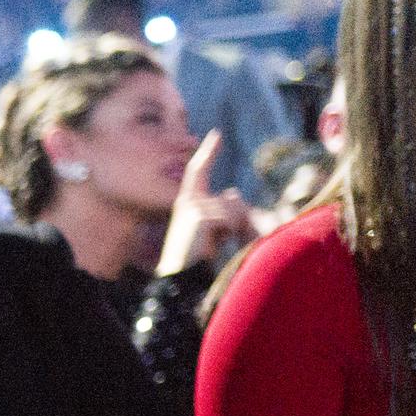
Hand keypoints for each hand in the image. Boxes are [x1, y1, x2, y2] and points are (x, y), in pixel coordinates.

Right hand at [158, 130, 254, 274]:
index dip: (208, 153)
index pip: (198, 172)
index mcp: (186, 204)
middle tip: (220, 246)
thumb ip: (224, 213)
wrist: (177, 280)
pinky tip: (210, 247)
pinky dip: (227, 235)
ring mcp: (192, 207)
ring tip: (212, 248)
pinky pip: (230, 219)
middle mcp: (187, 202)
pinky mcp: (200, 216)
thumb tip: (231, 192)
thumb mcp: (209, 233)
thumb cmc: (193, 261)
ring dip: (233, 231)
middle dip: (238, 223)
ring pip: (234, 210)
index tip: (216, 134)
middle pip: (232, 200)